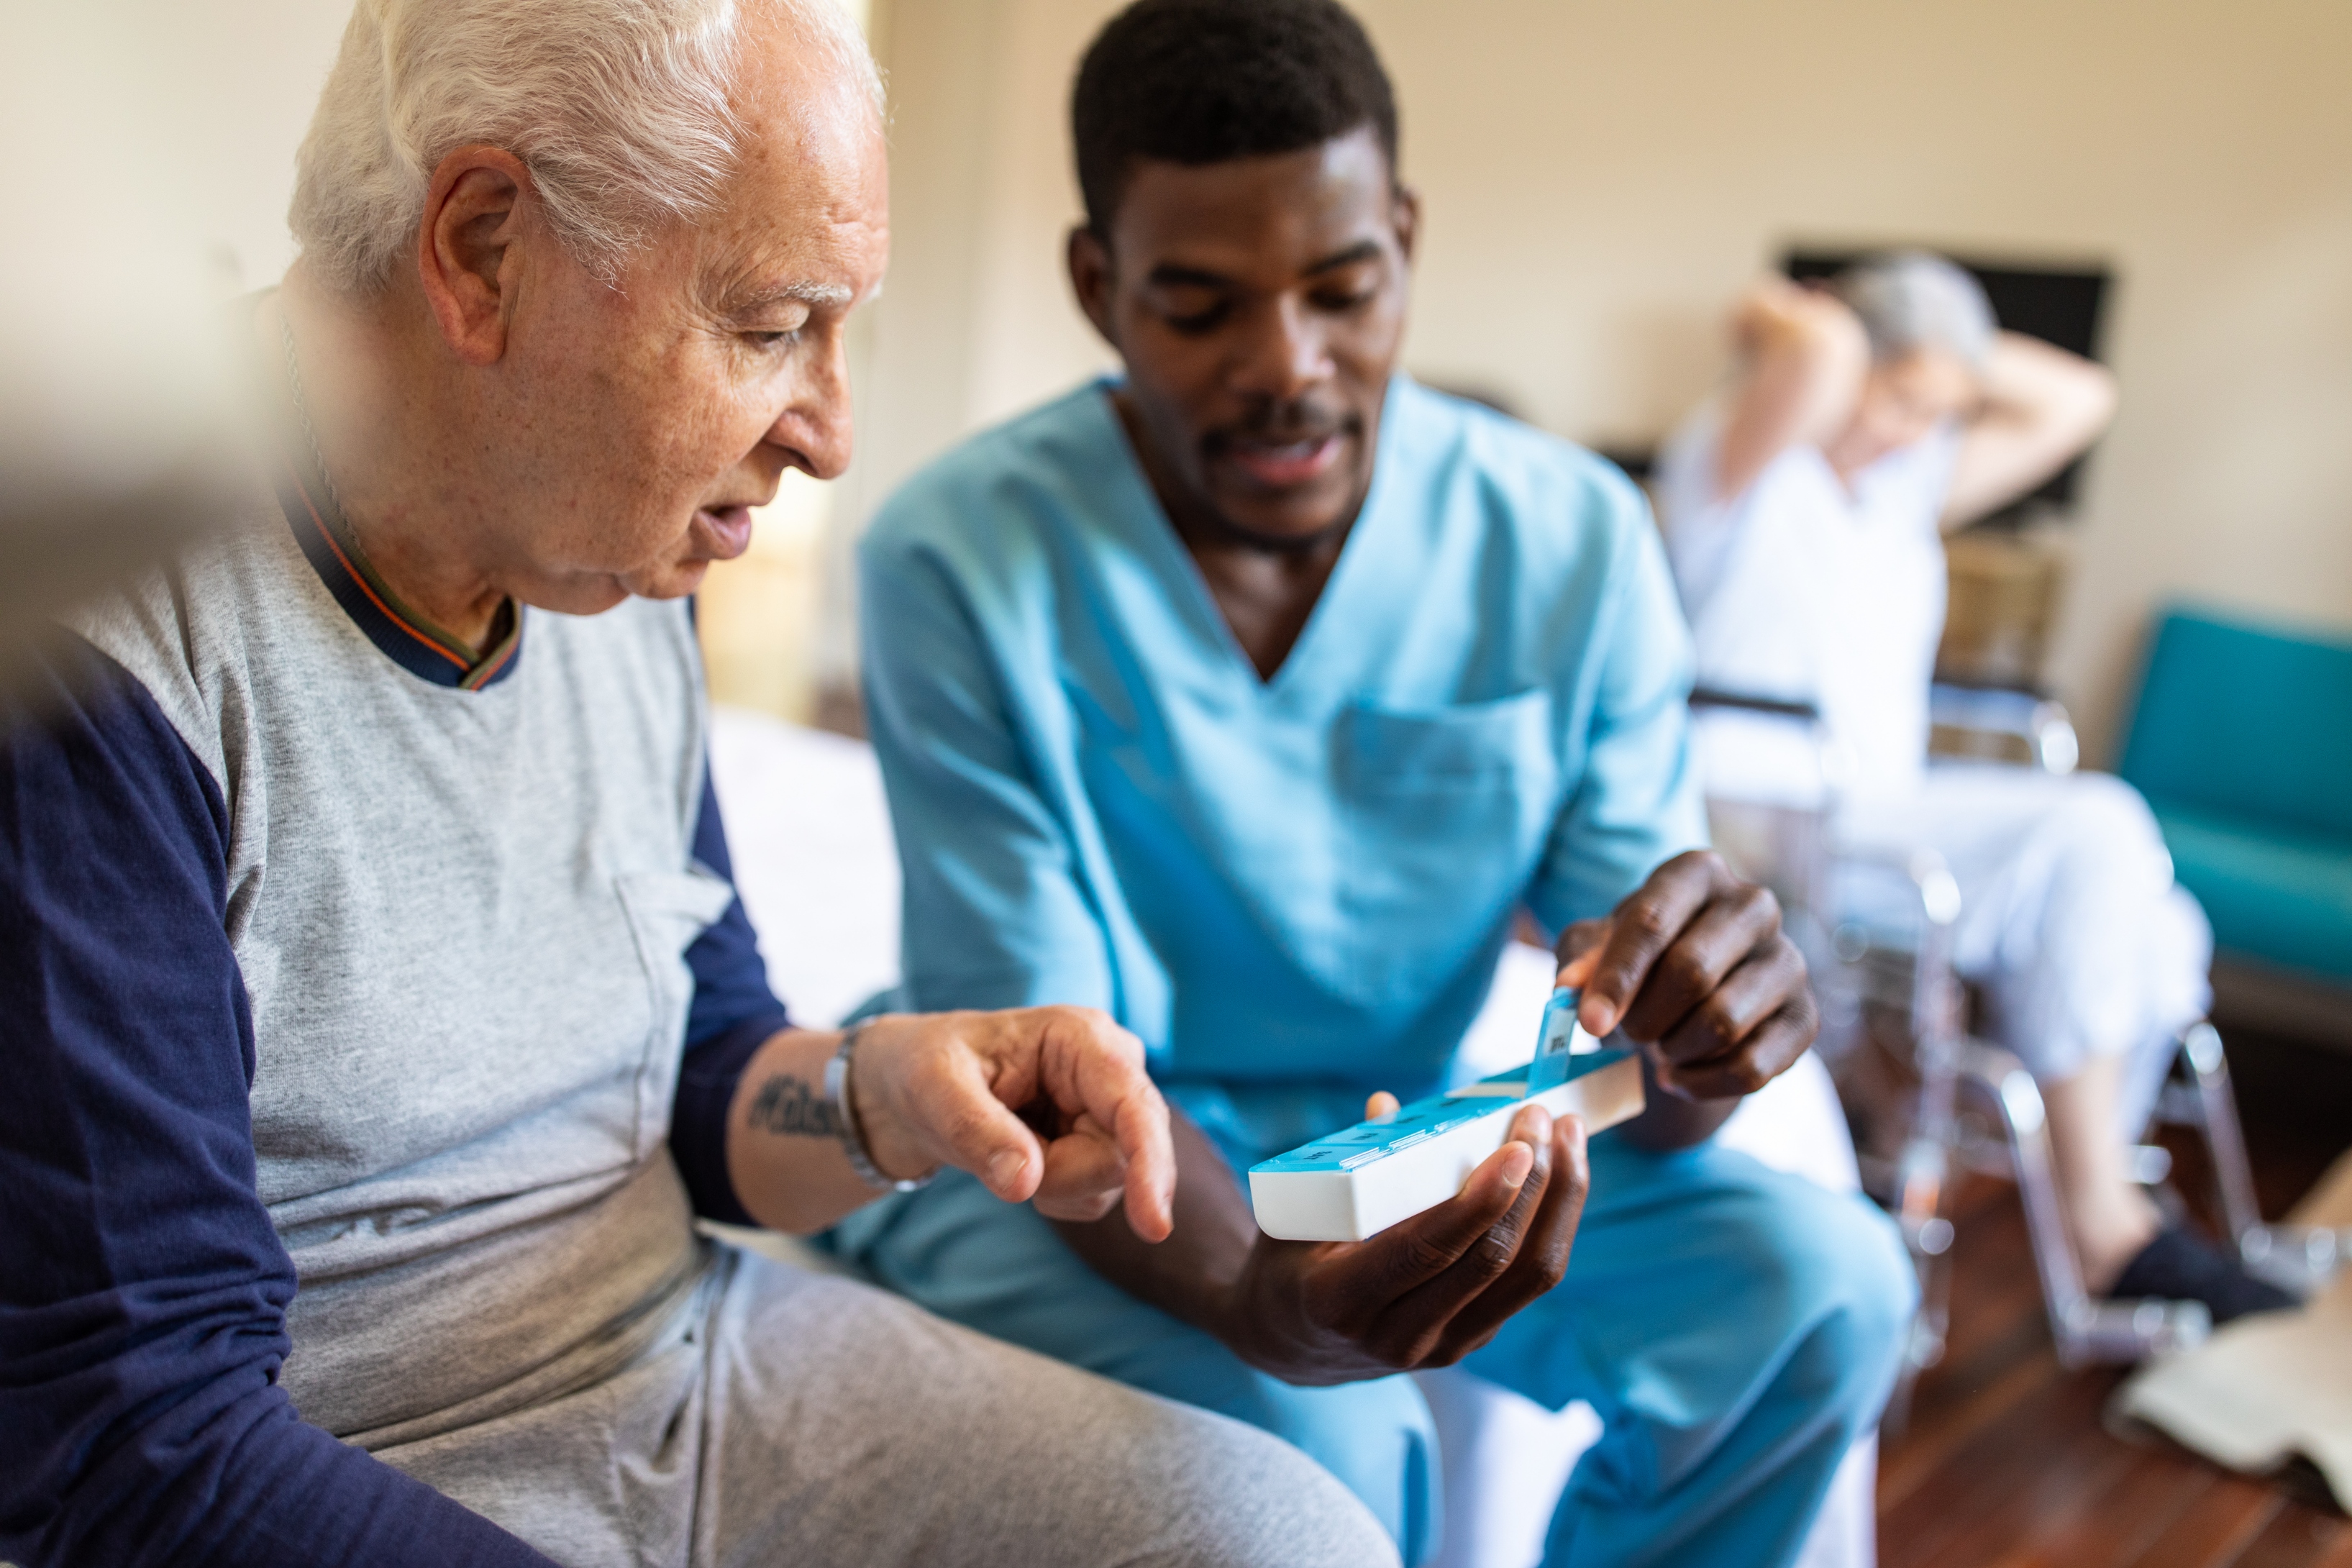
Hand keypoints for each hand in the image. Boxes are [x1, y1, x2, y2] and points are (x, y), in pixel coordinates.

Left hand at [849, 1007, 1175, 1240]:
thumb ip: (978, 1131)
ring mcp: (1112, 1108)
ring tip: (1005, 1146)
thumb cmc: (927, 1071)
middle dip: (1061, 1177)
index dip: (1149, 1163)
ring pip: (1107, 1182)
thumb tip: (1025, 1182)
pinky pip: (1095, 1195)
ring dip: (1051, 1185)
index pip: (1133, 1106)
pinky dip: (1054, 1193)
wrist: (917, 1088)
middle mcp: (1112, 1069)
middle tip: (999, 1160)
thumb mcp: (934, 1091)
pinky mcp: (1106, 1141)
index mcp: (1081, 1038)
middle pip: (1121, 1156)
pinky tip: (1024, 1159)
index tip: (1154, 1226)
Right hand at [1217, 1100, 1587, 1384]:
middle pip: (1492, 1261)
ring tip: (1570, 1139)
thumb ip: (1342, 1164)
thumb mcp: (1294, 1214)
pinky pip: (1525, 1284)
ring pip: (1526, 1278)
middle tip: (1543, 1119)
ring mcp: (1441, 1348)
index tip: (1516, 1145)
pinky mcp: (1471, 1340)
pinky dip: (1551, 1226)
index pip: (1428, 1250)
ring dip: (1559, 1203)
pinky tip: (1559, 1178)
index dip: (1480, 1200)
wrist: (1290, 1344)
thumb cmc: (1288, 1263)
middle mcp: (1398, 1336)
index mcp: (1343, 1300)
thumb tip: (1389, 1106)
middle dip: (1532, 1184)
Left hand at [1555, 849, 1817, 1100]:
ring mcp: (1788, 960)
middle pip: (1691, 972)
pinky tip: (1677, 1078)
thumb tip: (1570, 988)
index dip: (1617, 978)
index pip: (1652, 922)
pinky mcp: (1805, 1017)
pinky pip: (1752, 1067)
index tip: (1589, 1023)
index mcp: (1697, 873)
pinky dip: (1701, 1084)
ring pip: (1723, 1022)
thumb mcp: (1595, 950)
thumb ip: (1580, 961)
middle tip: (1628, 1034)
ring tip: (1657, 1047)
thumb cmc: (1636, 964)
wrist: (1686, 1000)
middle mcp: (1754, 905)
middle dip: (1645, 1018)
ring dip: (1673, 1050)